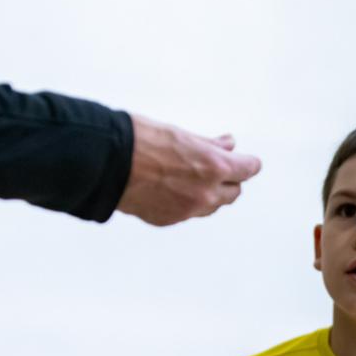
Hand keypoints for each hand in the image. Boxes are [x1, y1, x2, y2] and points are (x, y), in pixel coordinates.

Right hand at [116, 115, 261, 225]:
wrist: (106, 163)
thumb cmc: (142, 140)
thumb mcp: (181, 135)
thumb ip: (209, 145)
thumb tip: (229, 144)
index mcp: (215, 166)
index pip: (248, 169)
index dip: (247, 163)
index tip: (245, 161)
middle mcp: (206, 193)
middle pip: (233, 192)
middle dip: (229, 180)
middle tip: (216, 168)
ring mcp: (188, 210)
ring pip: (212, 206)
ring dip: (210, 194)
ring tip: (190, 178)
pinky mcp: (169, 220)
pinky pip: (188, 213)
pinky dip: (186, 203)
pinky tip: (170, 189)